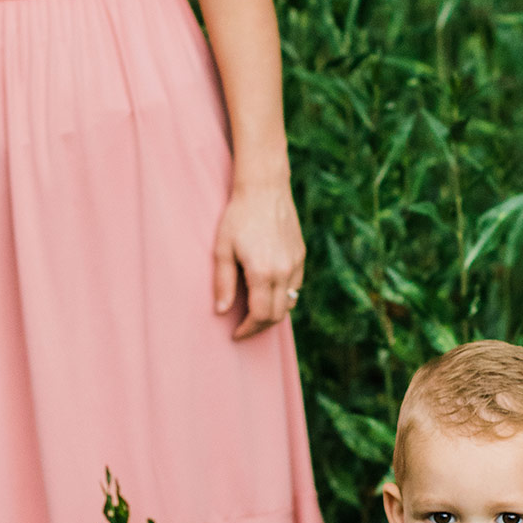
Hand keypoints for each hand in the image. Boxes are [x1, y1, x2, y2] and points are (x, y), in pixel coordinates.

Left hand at [214, 182, 304, 340]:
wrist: (264, 188)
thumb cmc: (238, 216)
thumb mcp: (222, 249)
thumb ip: (222, 283)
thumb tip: (221, 311)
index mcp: (263, 272)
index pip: (260, 316)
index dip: (248, 329)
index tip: (236, 334)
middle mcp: (284, 272)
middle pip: (277, 315)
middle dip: (260, 326)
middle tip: (244, 328)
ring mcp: (295, 264)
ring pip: (290, 303)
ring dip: (274, 312)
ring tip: (256, 311)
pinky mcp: (301, 255)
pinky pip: (295, 286)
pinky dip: (284, 296)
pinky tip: (268, 290)